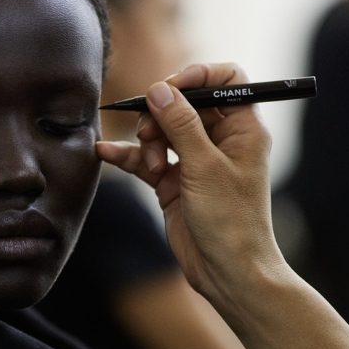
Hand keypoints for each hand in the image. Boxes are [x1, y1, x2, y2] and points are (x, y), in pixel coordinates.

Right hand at [96, 63, 286, 303]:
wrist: (227, 272)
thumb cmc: (231, 221)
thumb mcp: (205, 167)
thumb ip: (181, 125)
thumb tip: (159, 88)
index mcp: (243, 129)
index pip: (225, 81)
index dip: (197, 76)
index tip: (169, 87)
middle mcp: (220, 141)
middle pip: (184, 104)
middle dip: (162, 114)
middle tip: (149, 132)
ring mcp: (195, 161)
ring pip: (163, 130)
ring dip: (148, 141)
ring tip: (153, 168)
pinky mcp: (174, 182)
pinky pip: (146, 159)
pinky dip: (128, 156)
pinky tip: (105, 152)